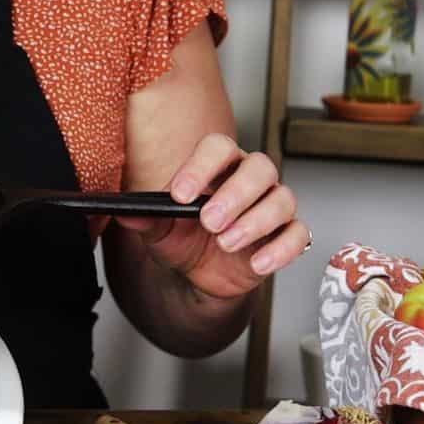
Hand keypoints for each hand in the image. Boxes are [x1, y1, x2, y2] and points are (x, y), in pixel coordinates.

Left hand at [114, 133, 309, 299]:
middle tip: (208, 220)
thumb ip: (144, 218)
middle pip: (258, 168)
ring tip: (225, 242)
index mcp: (218, 167)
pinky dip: (281, 250)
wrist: (199, 275)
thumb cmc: (183, 240)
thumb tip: (124, 213)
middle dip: (234, 194)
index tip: (179, 194)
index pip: (218, 148)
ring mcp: (272, 206)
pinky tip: (256, 263)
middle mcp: (250, 180)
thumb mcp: (158, 230)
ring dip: (255, 221)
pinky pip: (299, 235)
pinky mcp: (286, 236)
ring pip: (282, 198)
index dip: (201, 167)